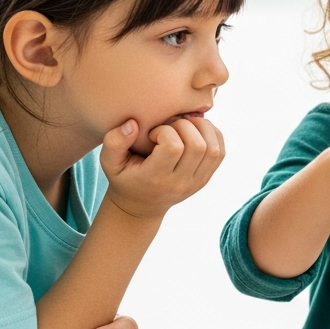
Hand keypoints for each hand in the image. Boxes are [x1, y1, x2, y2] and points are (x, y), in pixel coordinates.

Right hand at [101, 117, 224, 218]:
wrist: (141, 205)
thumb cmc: (124, 178)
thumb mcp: (109, 162)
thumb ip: (114, 141)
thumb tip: (133, 123)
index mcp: (156, 178)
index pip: (173, 147)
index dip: (165, 131)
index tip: (154, 133)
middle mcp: (180, 182)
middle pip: (197, 145)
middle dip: (185, 126)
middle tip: (171, 126)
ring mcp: (197, 182)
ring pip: (213, 149)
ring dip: (202, 129)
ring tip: (184, 125)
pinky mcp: (206, 178)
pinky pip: (220, 152)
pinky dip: (212, 135)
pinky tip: (195, 131)